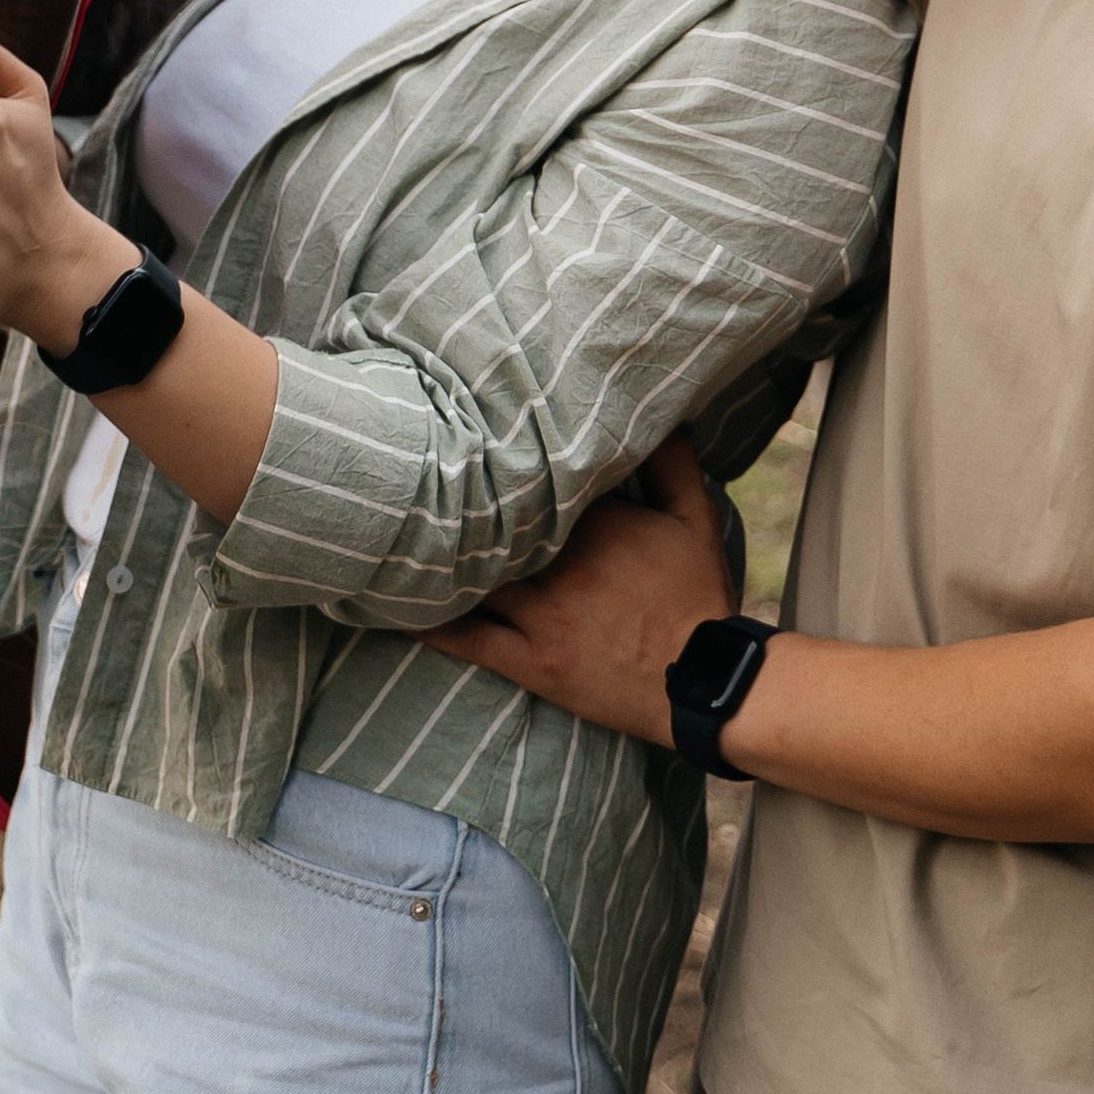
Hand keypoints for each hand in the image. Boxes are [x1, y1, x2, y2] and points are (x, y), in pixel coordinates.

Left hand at [424, 435, 739, 748]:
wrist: (704, 682)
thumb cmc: (698, 595)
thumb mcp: (696, 518)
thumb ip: (673, 461)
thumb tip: (660, 411)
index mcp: (593, 523)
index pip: (534, 480)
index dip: (500, 460)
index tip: (468, 435)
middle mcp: (559, 564)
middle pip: (495, 524)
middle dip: (458, 502)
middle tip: (413, 471)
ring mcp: (541, 615)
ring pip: (475, 576)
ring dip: (437, 555)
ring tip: (389, 530)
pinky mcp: (531, 661)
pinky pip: (470, 641)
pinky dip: (431, 623)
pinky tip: (394, 606)